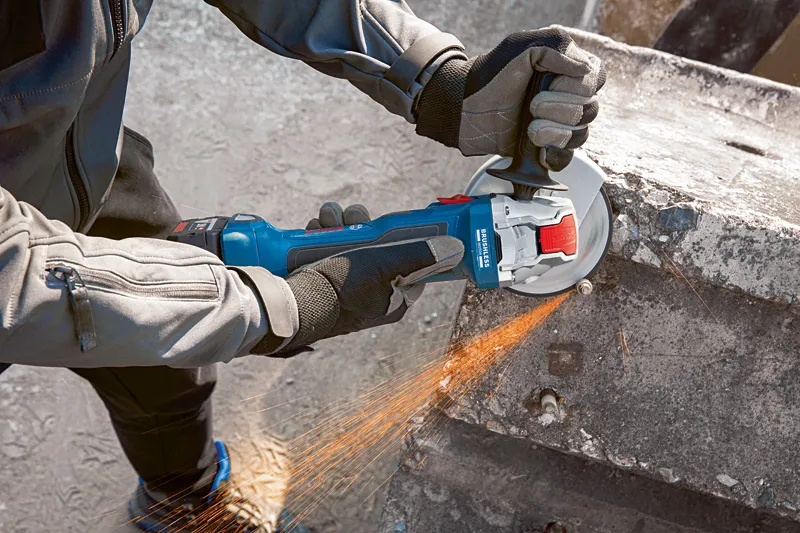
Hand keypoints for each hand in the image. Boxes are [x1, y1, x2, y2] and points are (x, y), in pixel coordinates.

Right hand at [261, 202, 463, 355]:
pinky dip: (319, 234)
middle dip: (361, 225)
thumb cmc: (342, 289)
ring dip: (337, 224)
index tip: (386, 223)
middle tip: (351, 215)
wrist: (291, 303)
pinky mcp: (319, 278)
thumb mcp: (386, 265)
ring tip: (327, 218)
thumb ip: (421, 254)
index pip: (407, 262)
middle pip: (374, 248)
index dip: (397, 239)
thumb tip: (456, 248)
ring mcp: (343, 288)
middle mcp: (370, 295)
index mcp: (393, 300)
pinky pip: (325, 249)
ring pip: (348, 243)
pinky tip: (314, 227)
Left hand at [415, 26, 605, 170]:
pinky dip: (556, 155)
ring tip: (530, 129)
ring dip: (556, 132)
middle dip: (561, 109)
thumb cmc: (490, 75)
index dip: (575, 85)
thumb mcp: (521, 47)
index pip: (595, 80)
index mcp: (567, 70)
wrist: (464, 108)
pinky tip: (540, 150)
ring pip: (581, 135)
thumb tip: (585, 70)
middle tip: (532, 106)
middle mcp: (568, 98)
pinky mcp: (545, 148)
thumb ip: (556, 47)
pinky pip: (566, 158)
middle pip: (590, 110)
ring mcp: (558, 125)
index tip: (547, 82)